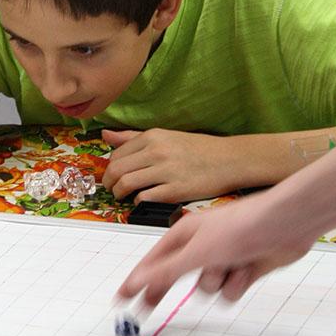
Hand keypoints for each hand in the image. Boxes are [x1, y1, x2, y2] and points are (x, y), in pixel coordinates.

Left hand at [101, 128, 238, 202]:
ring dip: (119, 193)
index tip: (112, 176)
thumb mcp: (164, 136)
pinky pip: (145, 198)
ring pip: (126, 184)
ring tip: (122, 196)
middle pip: (116, 170)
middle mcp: (156, 152)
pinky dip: (138, 201)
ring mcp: (166, 171)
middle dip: (109, 183)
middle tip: (112, 189)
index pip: (116, 155)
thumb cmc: (197, 149)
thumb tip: (105, 134)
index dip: (109, 169)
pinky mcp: (176, 190)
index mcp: (152, 137)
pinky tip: (141, 200)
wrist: (230, 159)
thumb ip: (133, 137)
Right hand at [117, 194, 311, 308]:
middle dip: (164, 291)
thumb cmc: (241, 226)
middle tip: (145, 311)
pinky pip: (229, 291)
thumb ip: (166, 271)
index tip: (122, 298)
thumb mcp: (197, 252)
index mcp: (182, 236)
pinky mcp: (241, 269)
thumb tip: (137, 281)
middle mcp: (200, 247)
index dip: (136, 280)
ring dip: (216, 283)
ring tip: (228, 267)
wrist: (284, 224)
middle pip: (174, 277)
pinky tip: (246, 269)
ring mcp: (221, 259)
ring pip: (206, 288)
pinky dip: (237, 285)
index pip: (151, 263)